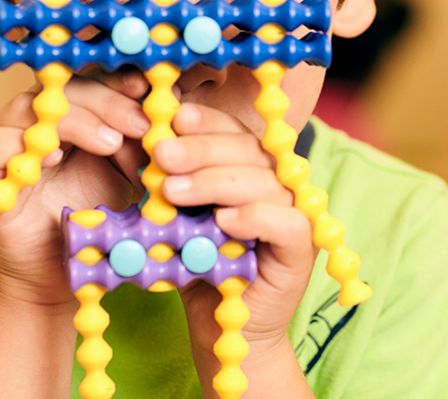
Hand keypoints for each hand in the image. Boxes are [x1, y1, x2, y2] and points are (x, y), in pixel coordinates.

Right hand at [0, 68, 149, 306]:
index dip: (119, 79)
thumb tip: (175, 105)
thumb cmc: (97, 220)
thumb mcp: (131, 174)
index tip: (151, 88)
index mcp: (74, 113)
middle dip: (109, 101)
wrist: (62, 278)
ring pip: (33, 106)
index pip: (93, 79)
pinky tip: (56, 158)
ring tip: (112, 143)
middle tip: (142, 124)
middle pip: (67, 87)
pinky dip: (24, 145)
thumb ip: (144, 140)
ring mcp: (9, 143)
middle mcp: (39, 120)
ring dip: (78, 120)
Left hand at [154, 103, 315, 377]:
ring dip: (214, 181)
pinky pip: (287, 223)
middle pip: (246, 148)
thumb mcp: (176, 215)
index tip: (173, 118)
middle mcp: (277, 180)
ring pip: (262, 181)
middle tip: (162, 154)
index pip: (232, 130)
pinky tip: (224, 219)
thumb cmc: (198, 265)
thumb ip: (169, 181)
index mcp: (250, 164)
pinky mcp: (302, 249)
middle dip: (200, 149)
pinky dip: (255, 216)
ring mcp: (295, 211)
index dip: (206, 121)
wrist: (220, 330)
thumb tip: (144, 145)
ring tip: (173, 191)